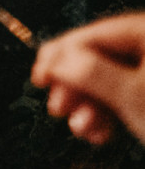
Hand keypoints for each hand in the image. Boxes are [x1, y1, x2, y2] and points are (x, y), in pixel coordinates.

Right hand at [32, 12, 144, 151]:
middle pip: (102, 57)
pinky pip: (130, 95)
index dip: (59, 54)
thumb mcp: (132, 96)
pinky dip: (111, 113)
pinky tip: (102, 135)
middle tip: (58, 112)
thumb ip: (88, 71)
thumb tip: (53, 58)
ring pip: (113, 80)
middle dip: (77, 87)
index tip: (36, 80)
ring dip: (91, 106)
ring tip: (86, 132)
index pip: (96, 33)